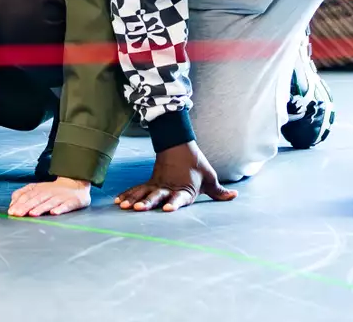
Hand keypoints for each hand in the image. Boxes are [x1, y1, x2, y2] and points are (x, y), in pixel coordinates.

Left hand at [7, 177, 91, 217]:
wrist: (75, 184)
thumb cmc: (52, 190)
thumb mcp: (36, 189)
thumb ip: (23, 194)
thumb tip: (12, 204)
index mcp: (39, 189)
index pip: (27, 195)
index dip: (19, 203)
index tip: (11, 211)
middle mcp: (49, 192)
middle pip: (36, 199)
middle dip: (26, 207)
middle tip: (18, 214)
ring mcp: (60, 197)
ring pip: (49, 202)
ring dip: (41, 208)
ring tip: (32, 213)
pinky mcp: (71, 202)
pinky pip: (65, 206)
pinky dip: (60, 209)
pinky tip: (54, 213)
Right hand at [116, 142, 235, 211]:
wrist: (178, 144)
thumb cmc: (195, 163)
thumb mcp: (209, 176)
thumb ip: (219, 191)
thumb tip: (234, 196)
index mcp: (185, 189)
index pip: (179, 197)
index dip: (174, 203)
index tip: (168, 209)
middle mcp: (169, 188)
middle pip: (157, 196)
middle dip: (148, 203)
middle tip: (138, 208)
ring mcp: (157, 185)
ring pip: (144, 192)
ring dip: (134, 199)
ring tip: (125, 207)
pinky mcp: (150, 182)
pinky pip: (136, 189)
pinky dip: (127, 194)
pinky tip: (118, 202)